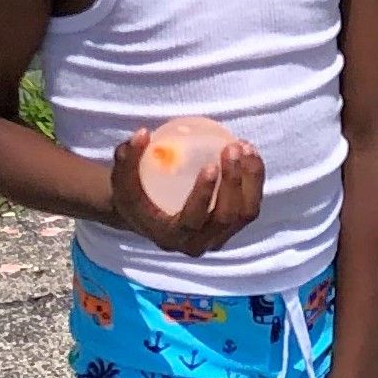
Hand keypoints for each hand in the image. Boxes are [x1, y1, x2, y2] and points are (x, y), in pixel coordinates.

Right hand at [110, 129, 264, 257]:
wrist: (145, 217)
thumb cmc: (132, 196)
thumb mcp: (121, 180)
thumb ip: (126, 158)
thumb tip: (143, 133)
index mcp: (171, 236)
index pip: (193, 219)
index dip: (204, 194)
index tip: (210, 165)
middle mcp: (197, 244)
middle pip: (226, 217)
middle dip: (234, 181)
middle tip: (231, 148)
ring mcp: (217, 238)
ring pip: (246, 213)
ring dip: (251, 179)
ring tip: (245, 147)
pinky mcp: (231, 229)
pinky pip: (251, 207)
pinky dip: (255, 181)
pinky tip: (250, 155)